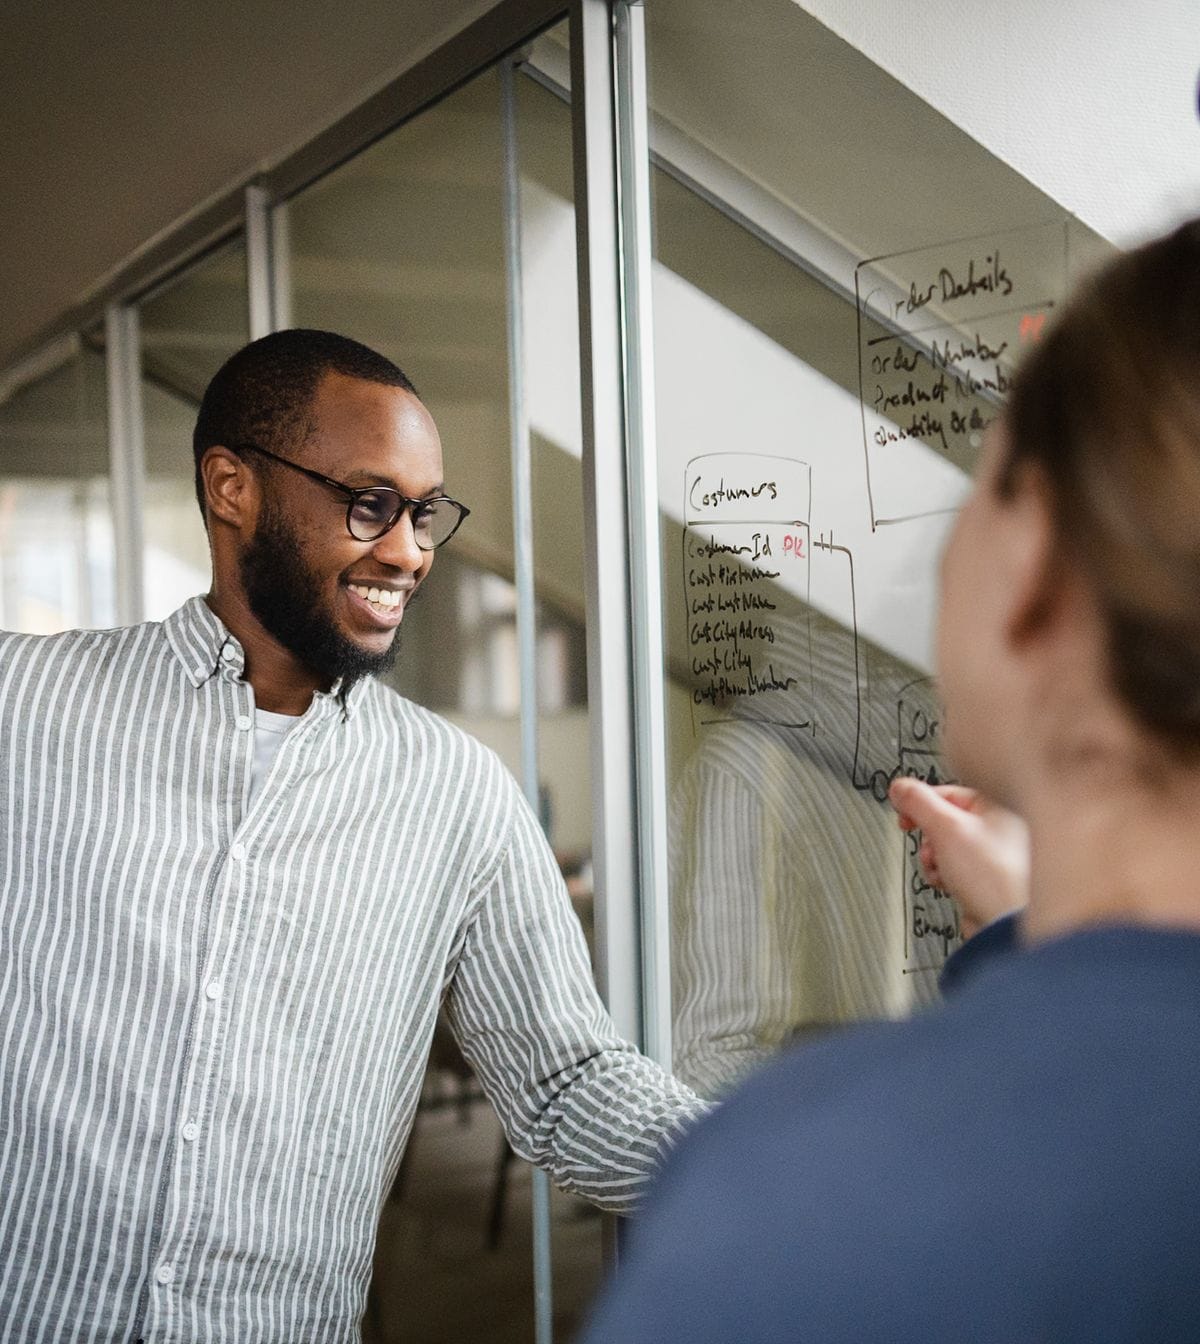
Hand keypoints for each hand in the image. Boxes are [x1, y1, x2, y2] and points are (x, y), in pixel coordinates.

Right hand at [888, 779, 1029, 938]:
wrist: (1005, 924)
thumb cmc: (994, 877)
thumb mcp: (946, 828)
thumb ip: (918, 802)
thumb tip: (899, 787)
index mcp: (997, 806)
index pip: (948, 792)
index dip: (922, 801)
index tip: (903, 812)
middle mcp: (998, 827)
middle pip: (944, 820)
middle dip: (929, 836)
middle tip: (928, 844)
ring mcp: (992, 854)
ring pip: (946, 845)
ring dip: (934, 857)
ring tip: (939, 867)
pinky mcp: (984, 876)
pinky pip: (954, 866)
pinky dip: (944, 873)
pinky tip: (947, 881)